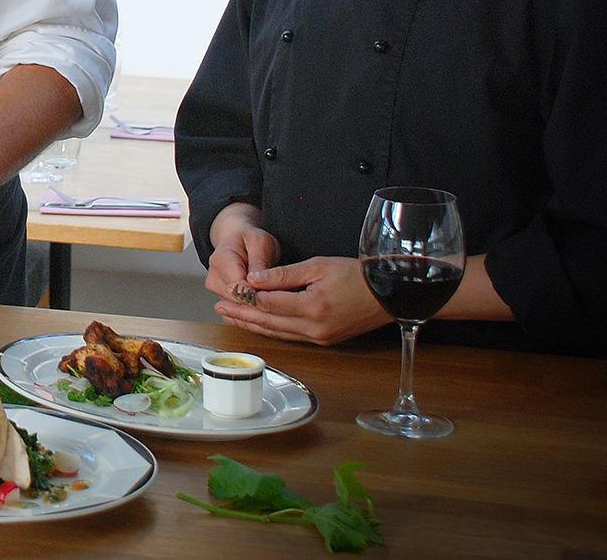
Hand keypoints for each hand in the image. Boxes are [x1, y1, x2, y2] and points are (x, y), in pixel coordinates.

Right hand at [204, 213, 280, 304]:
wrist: (240, 242)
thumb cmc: (251, 241)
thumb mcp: (261, 242)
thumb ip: (259, 262)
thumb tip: (255, 284)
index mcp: (221, 259)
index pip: (238, 287)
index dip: (259, 293)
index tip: (276, 292)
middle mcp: (213, 277)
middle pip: (238, 301)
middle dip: (260, 301)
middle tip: (279, 293)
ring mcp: (216, 290)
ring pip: (239, 309)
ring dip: (257, 305)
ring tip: (272, 293)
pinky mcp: (222, 299)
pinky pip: (239, 310)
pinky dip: (253, 307)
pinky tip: (264, 298)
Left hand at [213, 255, 394, 344]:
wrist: (388, 293)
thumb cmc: (355, 275)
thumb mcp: (318, 266)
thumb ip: (283, 275)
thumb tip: (253, 279)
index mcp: (312, 307)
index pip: (269, 303)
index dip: (246, 297)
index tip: (227, 291)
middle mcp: (314, 327)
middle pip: (268, 322)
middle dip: (241, 314)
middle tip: (219, 307)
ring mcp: (320, 337)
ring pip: (277, 332)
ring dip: (252, 324)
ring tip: (230, 317)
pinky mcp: (324, 340)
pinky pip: (290, 335)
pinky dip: (270, 330)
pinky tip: (257, 325)